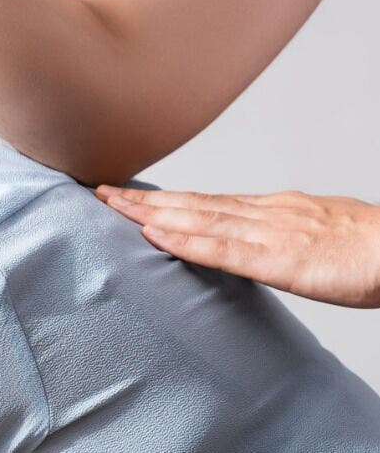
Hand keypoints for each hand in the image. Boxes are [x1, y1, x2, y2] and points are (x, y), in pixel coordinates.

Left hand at [97, 185, 379, 307]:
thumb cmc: (374, 251)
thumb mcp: (319, 238)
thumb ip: (282, 239)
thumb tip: (255, 244)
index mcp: (276, 210)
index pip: (209, 201)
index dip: (166, 198)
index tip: (130, 195)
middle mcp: (268, 213)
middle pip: (194, 203)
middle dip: (144, 200)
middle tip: (100, 192)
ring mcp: (273, 232)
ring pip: (199, 218)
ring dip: (151, 213)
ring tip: (111, 207)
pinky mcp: (281, 259)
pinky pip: (224, 250)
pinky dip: (185, 241)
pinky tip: (154, 237)